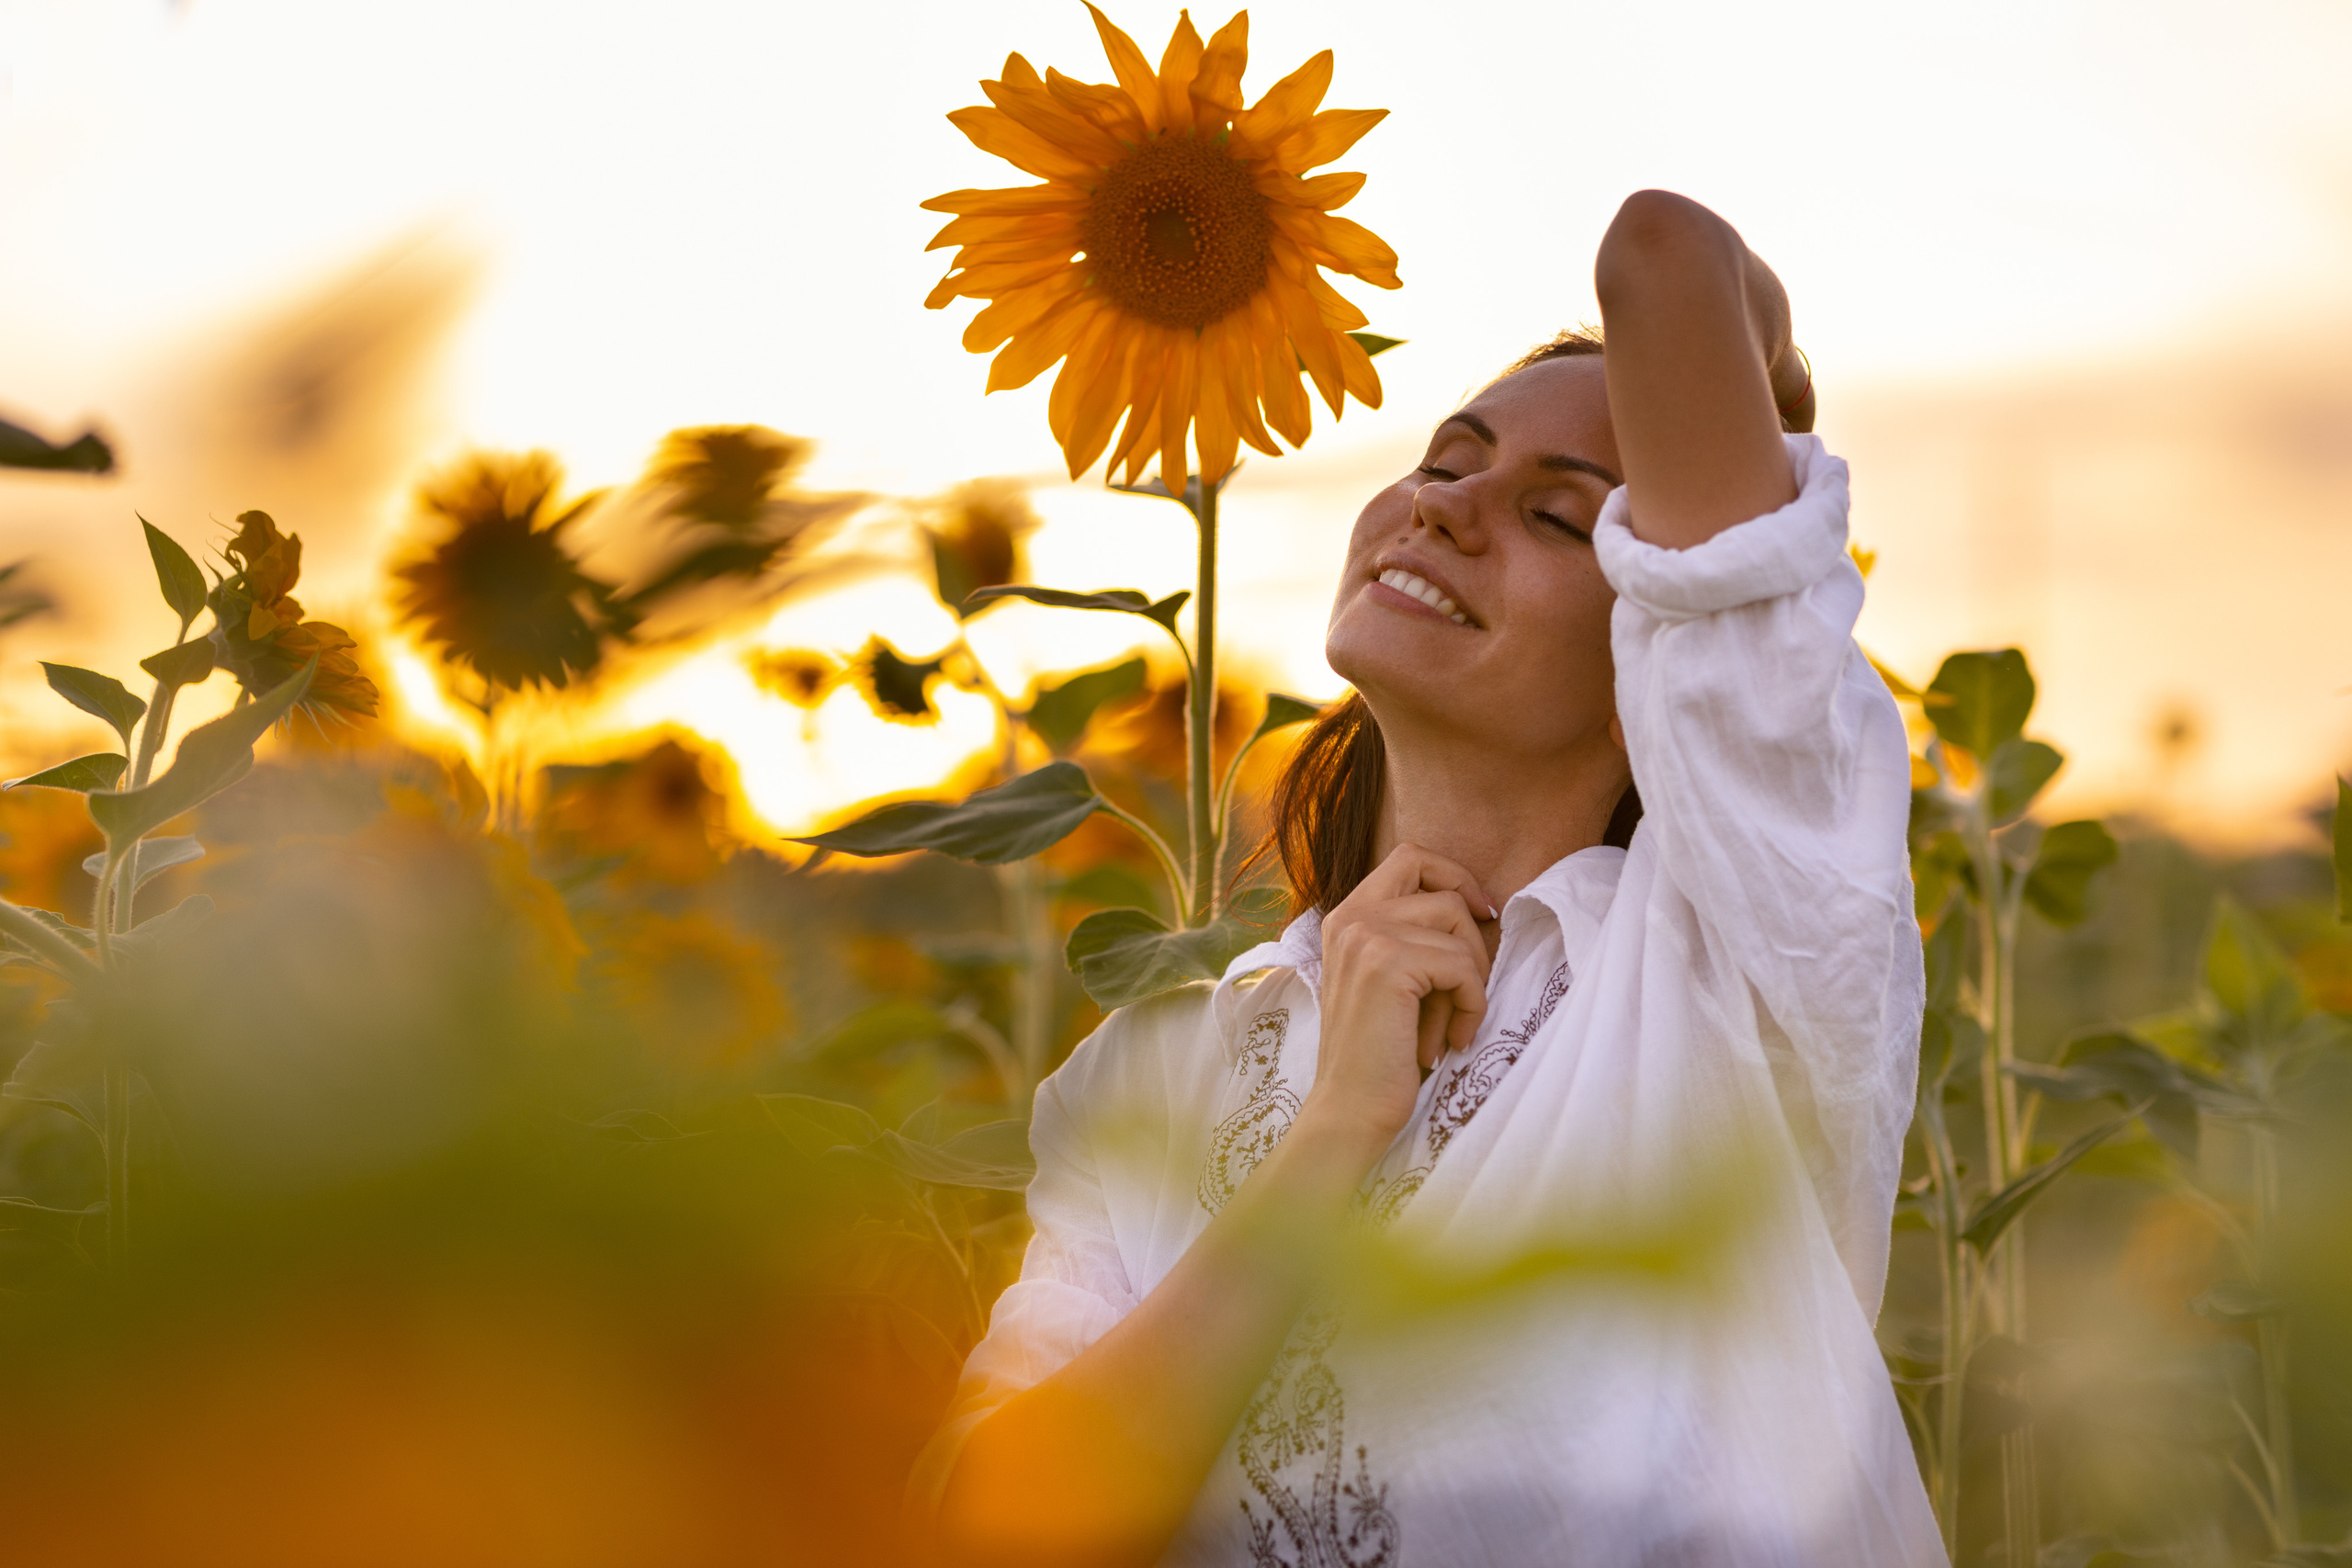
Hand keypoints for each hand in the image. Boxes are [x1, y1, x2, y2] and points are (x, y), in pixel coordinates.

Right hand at [1307, 844, 1495, 1150]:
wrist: (1349, 1110)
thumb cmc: (1380, 1054)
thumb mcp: (1391, 982)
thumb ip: (1414, 938)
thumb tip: (1483, 908)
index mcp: (1346, 917)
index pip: (1410, 857)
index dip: (1455, 878)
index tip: (1482, 913)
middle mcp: (1350, 918)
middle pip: (1442, 890)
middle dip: (1472, 937)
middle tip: (1467, 987)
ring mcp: (1366, 937)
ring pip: (1457, 928)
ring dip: (1471, 980)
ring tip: (1452, 1025)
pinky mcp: (1388, 964)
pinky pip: (1462, 965)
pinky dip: (1472, 1003)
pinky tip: (1453, 1039)